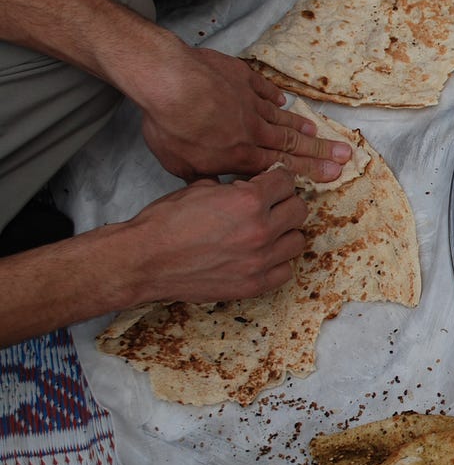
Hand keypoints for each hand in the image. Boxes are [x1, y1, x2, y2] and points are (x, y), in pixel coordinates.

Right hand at [128, 168, 307, 302]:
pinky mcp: (254, 284)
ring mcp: (260, 260)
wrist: (143, 261)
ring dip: (284, 233)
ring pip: (297, 240)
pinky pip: (285, 270)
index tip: (272, 183)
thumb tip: (249, 185)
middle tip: (269, 206)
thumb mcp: (198, 188)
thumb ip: (232, 186)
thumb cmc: (164, 224)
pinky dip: (277, 262)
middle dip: (284, 203)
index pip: (287, 181)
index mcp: (248, 200)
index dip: (277, 179)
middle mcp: (261, 230)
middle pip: (299, 209)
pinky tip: (261, 256)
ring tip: (266, 232)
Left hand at [133, 46, 350, 183]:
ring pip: (280, 117)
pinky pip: (263, 88)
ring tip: (318, 131)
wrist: (170, 81)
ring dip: (300, 125)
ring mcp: (249, 101)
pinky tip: (283, 101)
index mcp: (241, 154)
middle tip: (344, 154)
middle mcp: (252, 130)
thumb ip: (203, 177)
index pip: (282, 166)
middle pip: (291, 142)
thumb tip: (215, 188)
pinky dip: (274, 96)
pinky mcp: (241, 77)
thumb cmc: (170, 126)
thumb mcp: (179, 165)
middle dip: (319, 150)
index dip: (309, 170)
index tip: (333, 173)